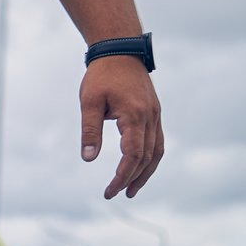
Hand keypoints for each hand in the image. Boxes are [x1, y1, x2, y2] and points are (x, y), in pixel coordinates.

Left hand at [80, 53, 161, 199]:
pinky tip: (139, 168)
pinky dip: (150, 158)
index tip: (108, 192)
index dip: (121, 177)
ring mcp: (155, 115)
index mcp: (134, 115)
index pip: (132, 155)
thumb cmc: (101, 76)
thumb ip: (90, 131)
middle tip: (115, 195)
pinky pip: (157, 141)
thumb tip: (88, 159)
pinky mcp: (154, 113)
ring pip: (156, 151)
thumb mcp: (89, 103)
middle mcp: (150, 117)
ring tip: (130, 190)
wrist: (121, 51)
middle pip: (146, 157)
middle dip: (131, 179)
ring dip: (145, 173)